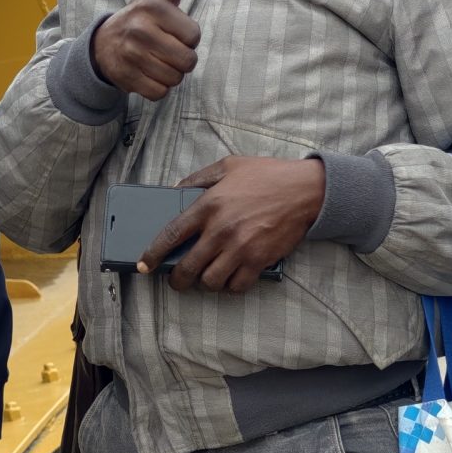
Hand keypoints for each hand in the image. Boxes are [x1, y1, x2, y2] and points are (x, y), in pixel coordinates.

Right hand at [91, 0, 207, 99]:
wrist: (103, 43)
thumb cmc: (142, 17)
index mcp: (151, 7)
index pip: (193, 36)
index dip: (188, 38)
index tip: (173, 32)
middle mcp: (139, 29)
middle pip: (187, 61)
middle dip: (182, 59)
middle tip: (166, 49)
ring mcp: (130, 54)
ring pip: (174, 78)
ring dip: (170, 74)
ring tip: (157, 60)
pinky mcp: (124, 77)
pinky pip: (159, 92)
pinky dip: (157, 87)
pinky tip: (147, 73)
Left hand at [137, 154, 324, 291]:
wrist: (306, 190)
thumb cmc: (268, 175)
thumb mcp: (229, 166)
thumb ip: (199, 179)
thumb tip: (175, 190)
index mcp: (209, 206)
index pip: (171, 235)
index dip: (153, 253)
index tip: (145, 265)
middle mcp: (221, 230)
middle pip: (188, 267)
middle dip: (177, 280)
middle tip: (176, 281)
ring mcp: (241, 248)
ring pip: (211, 282)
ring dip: (205, 283)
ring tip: (206, 277)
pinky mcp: (259, 261)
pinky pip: (237, 286)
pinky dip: (230, 287)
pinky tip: (230, 279)